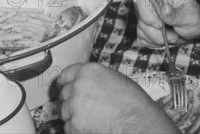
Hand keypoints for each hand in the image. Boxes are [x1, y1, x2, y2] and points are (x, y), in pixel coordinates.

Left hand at [58, 63, 178, 133]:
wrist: (136, 122)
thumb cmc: (131, 101)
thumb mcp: (114, 78)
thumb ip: (95, 78)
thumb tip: (88, 82)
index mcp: (89, 71)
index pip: (66, 74)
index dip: (64, 81)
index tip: (63, 84)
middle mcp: (78, 86)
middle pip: (64, 93)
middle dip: (70, 98)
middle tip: (83, 104)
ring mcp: (74, 106)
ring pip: (64, 110)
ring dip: (72, 113)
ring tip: (90, 116)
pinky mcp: (73, 125)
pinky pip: (68, 126)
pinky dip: (76, 127)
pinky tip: (91, 125)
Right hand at [135, 0, 199, 46]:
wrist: (197, 27)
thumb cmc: (196, 17)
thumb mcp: (191, 16)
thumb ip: (177, 14)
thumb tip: (164, 8)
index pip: (143, 0)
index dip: (147, 15)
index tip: (160, 26)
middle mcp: (154, 5)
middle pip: (141, 19)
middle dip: (156, 33)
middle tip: (173, 36)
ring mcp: (150, 17)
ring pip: (141, 30)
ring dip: (157, 39)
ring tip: (173, 37)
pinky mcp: (148, 29)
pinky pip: (143, 38)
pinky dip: (153, 43)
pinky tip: (165, 41)